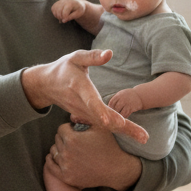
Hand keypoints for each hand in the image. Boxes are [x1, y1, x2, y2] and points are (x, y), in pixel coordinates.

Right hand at [22, 50, 148, 144]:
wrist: (46, 85)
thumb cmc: (63, 69)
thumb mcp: (75, 58)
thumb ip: (92, 56)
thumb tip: (110, 53)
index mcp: (79, 87)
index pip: (91, 100)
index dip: (101, 111)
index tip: (114, 120)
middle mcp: (81, 104)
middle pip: (103, 118)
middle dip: (122, 127)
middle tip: (142, 136)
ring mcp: (83, 113)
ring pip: (105, 124)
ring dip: (124, 131)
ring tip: (143, 137)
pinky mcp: (86, 116)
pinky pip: (103, 125)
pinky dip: (118, 130)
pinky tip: (134, 133)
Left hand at [45, 122, 141, 190]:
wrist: (117, 169)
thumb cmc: (109, 146)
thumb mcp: (100, 128)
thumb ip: (84, 118)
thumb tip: (70, 115)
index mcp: (72, 139)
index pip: (61, 129)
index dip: (69, 129)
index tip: (76, 132)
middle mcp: (66, 152)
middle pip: (57, 139)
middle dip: (64, 138)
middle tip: (76, 142)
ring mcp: (65, 166)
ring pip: (53, 151)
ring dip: (59, 148)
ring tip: (69, 149)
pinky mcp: (66, 177)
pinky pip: (50, 166)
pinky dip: (50, 160)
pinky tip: (53, 157)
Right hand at [51, 0, 85, 23]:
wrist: (77, 3)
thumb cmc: (78, 9)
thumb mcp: (78, 14)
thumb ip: (71, 17)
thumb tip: (63, 21)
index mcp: (71, 3)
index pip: (65, 11)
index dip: (64, 17)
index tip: (66, 20)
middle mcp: (64, 1)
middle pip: (58, 10)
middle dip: (60, 17)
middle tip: (63, 20)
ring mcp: (60, 1)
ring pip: (54, 9)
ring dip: (57, 15)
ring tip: (62, 17)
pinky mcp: (57, 3)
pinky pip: (53, 8)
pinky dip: (55, 13)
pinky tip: (59, 15)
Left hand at [108, 88, 143, 117]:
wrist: (140, 95)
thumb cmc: (128, 95)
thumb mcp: (121, 94)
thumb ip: (115, 99)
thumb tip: (107, 107)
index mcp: (119, 95)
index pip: (111, 102)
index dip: (109, 107)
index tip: (109, 111)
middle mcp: (123, 100)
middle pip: (116, 108)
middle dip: (114, 112)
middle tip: (112, 116)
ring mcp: (127, 104)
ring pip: (121, 113)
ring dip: (118, 116)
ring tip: (116, 118)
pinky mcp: (132, 109)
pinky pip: (126, 114)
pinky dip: (123, 117)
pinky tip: (122, 118)